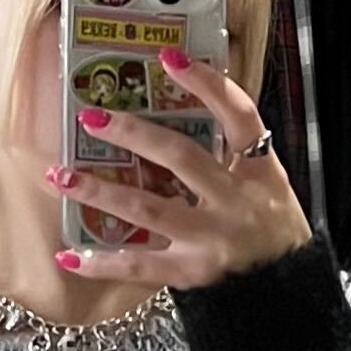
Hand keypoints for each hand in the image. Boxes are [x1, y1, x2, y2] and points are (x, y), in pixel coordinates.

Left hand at [46, 51, 311, 287]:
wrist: (289, 291)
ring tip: (61, 176)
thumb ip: (234, 154)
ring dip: (99, 190)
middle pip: (179, 157)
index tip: (170, 58)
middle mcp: (234, 201)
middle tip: (92, 117)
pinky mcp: (191, 273)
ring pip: (147, 208)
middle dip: (132, 133)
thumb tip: (187, 110)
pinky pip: (139, 266)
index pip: (238, 116)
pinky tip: (68, 255)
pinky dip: (101, 262)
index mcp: (258, 172)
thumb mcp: (269, 185)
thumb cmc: (274, 233)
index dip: (207, 84)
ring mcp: (210, 239)